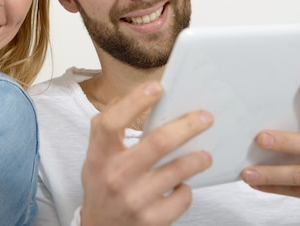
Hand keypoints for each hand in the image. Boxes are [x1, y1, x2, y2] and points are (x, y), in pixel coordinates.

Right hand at [80, 82, 213, 225]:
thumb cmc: (101, 186)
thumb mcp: (94, 156)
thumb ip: (103, 127)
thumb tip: (123, 98)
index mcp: (100, 156)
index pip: (113, 122)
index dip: (135, 101)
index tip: (158, 87)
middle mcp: (115, 176)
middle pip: (157, 143)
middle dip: (187, 126)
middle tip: (205, 117)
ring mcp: (135, 199)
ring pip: (177, 171)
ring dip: (197, 158)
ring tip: (205, 154)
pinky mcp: (152, 219)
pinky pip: (182, 197)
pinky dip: (187, 189)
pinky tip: (182, 185)